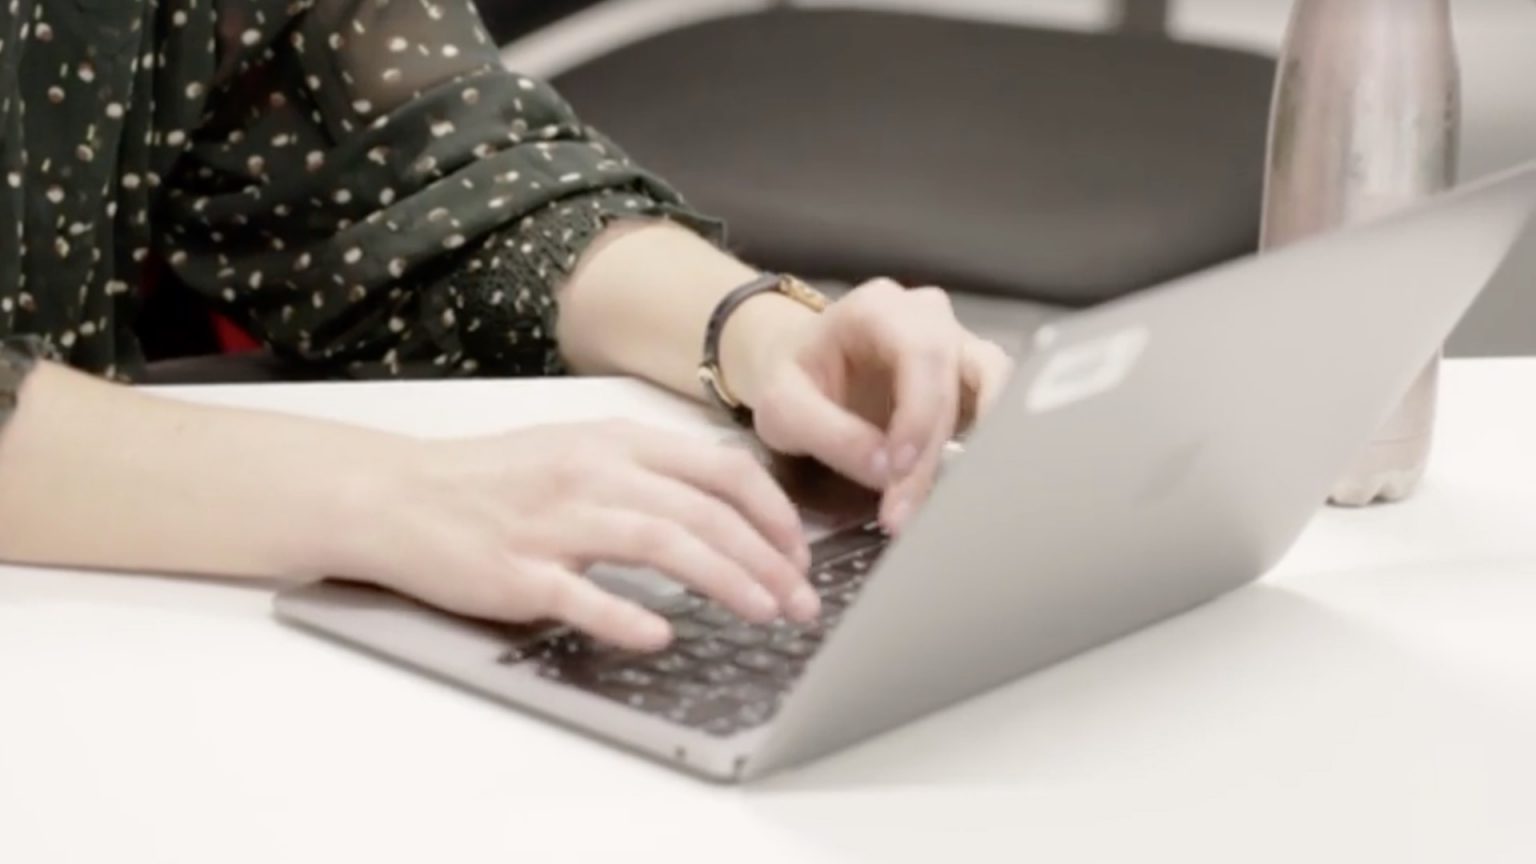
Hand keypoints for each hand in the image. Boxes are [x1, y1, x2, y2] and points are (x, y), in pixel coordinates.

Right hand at [344, 421, 814, 650]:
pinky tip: (663, 637)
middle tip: (803, 602)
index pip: (722, 470)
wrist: (397, 495)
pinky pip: (582, 596)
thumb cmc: (493, 480)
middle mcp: (592, 473)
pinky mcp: (516, 572)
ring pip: (661, 545)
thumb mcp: (579, 451)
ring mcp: (554, 522)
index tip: (801, 553)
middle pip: (704, 512)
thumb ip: (648, 472)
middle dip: (768, 559)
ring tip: (765, 613)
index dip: (774, 513)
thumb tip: (727, 507)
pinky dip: (627, 618)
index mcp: (616, 442)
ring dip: (725, 581)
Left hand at [733, 279, 1013, 532]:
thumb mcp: (783, 407)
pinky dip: (987, 446)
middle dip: (932, 453)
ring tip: (944, 502)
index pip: (920, 353)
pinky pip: (998, 406)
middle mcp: (928, 317)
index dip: (919, 414)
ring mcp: (956, 343)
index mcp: (879, 308)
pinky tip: (963, 487)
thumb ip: (831, 435)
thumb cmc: (789, 378)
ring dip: (975, 448)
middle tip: (904, 513)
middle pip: (955, 378)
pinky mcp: (969, 379)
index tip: (899, 470)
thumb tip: (887, 472)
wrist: (797, 369)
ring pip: (994, 387)